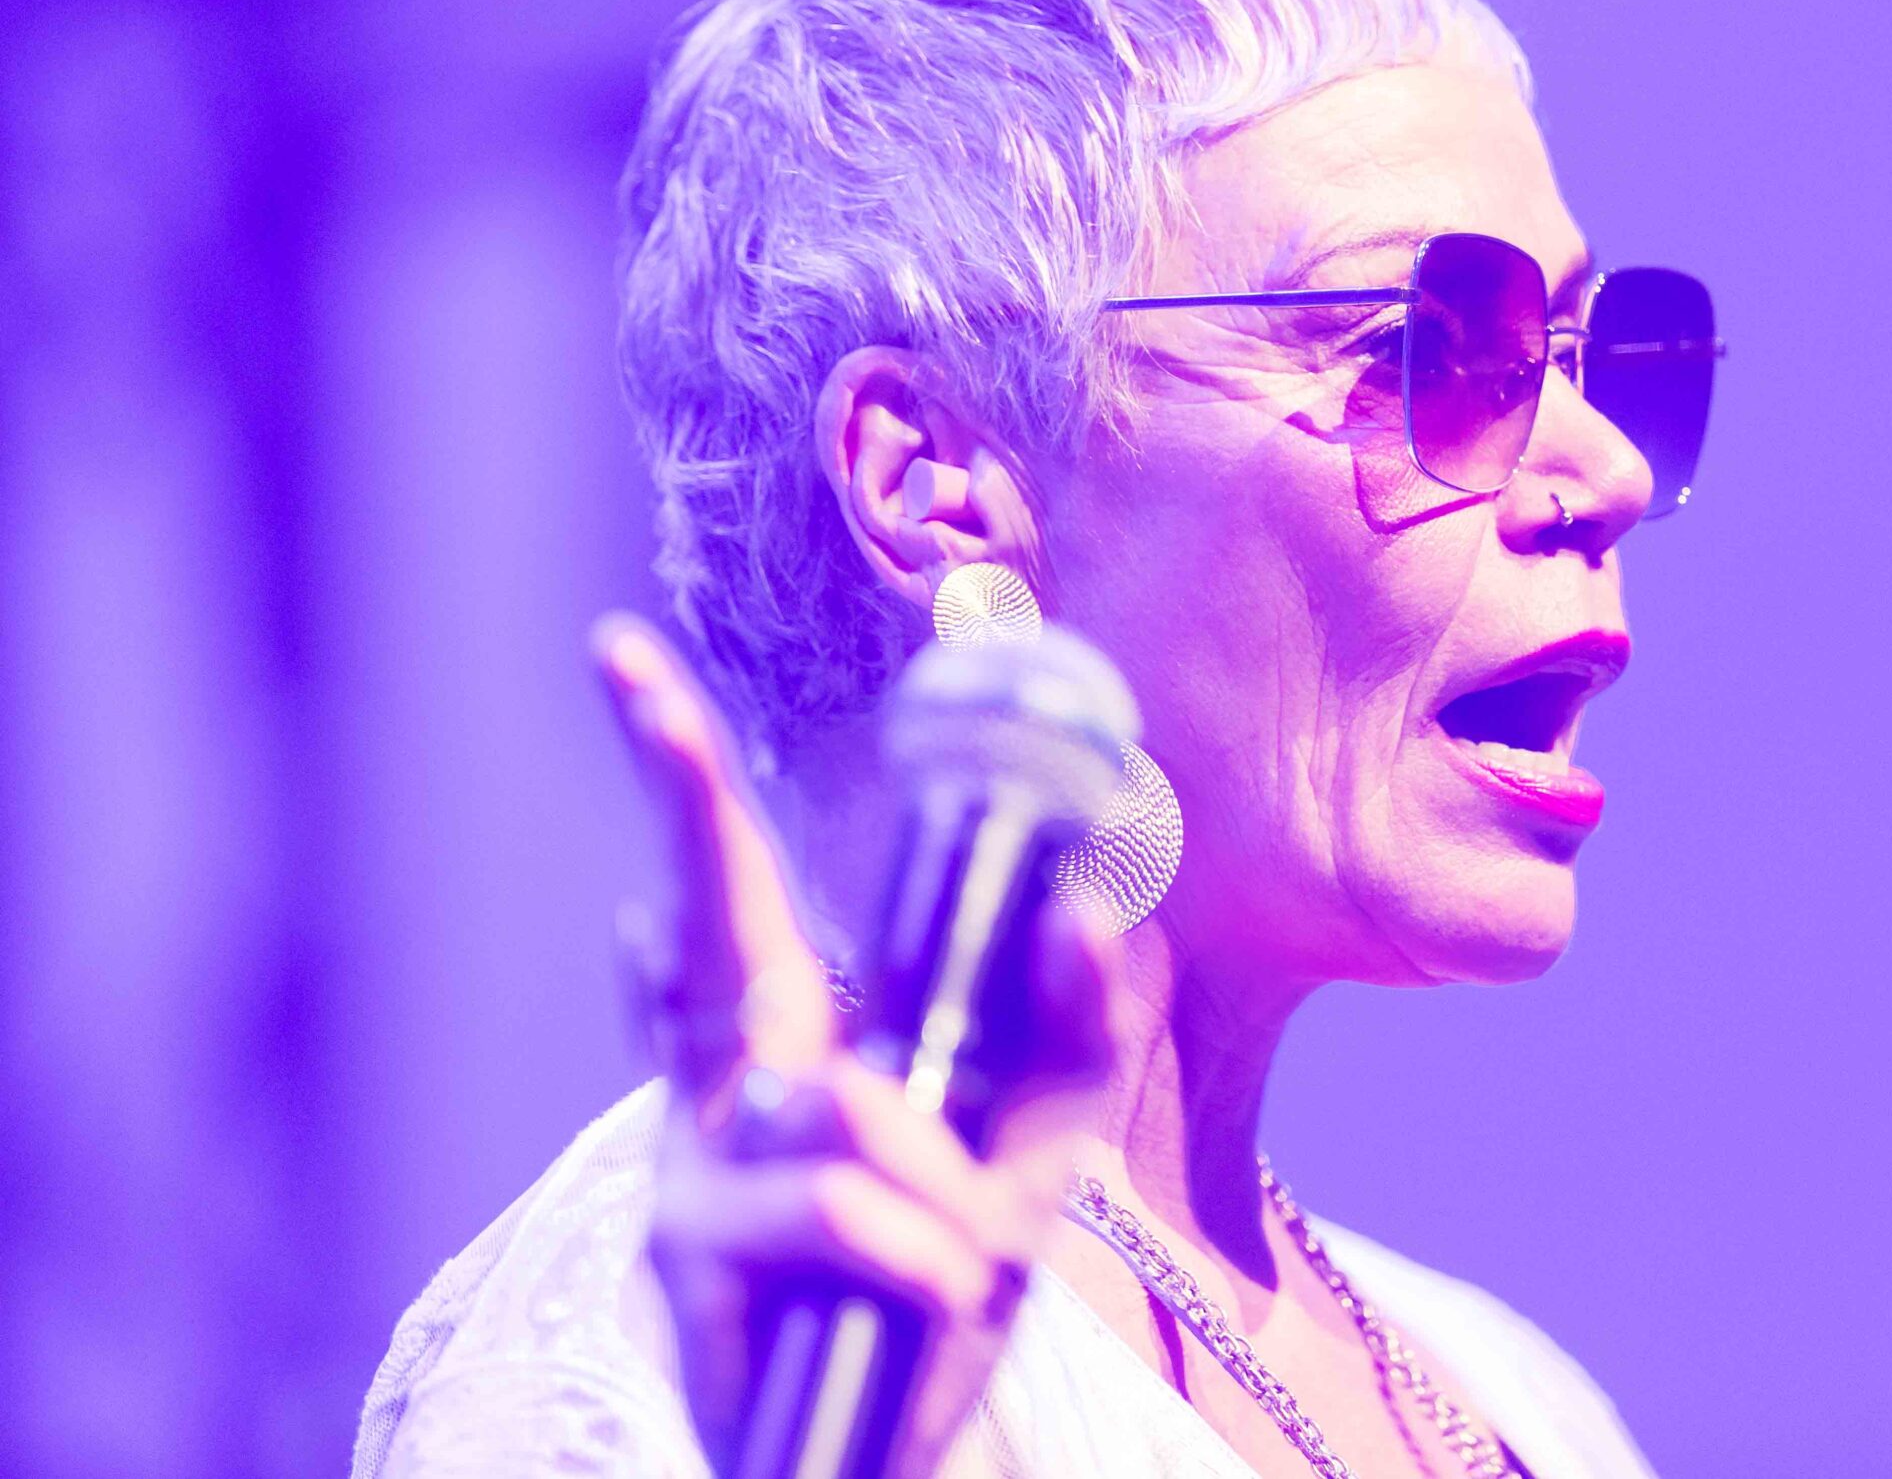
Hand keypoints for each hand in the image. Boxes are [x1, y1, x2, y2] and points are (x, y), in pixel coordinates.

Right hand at [593, 615, 1114, 1477]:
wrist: (884, 1450)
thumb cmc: (934, 1285)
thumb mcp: (1033, 1151)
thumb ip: (1074, 1034)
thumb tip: (1097, 909)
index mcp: (787, 1041)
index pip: (732, 887)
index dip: (682, 776)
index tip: (626, 659)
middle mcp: (718, 1086)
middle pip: (703, 920)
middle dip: (681, 794)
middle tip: (636, 674)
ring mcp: (692, 1173)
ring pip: (842, 1101)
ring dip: (947, 1181)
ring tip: (960, 1257)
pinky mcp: (697, 1269)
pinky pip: (852, 1210)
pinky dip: (931, 1254)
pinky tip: (928, 1302)